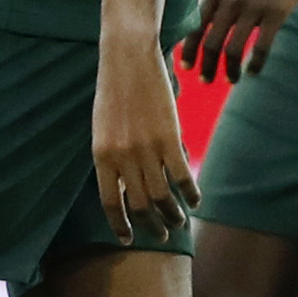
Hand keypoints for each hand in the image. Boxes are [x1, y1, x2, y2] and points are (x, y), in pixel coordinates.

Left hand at [94, 36, 198, 238]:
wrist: (127, 57)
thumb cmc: (113, 90)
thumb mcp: (103, 128)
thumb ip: (113, 158)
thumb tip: (128, 185)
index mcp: (101, 157)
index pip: (111, 203)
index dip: (121, 225)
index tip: (128, 239)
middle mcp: (123, 158)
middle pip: (140, 206)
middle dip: (152, 226)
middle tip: (162, 235)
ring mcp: (147, 149)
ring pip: (162, 197)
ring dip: (173, 215)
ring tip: (180, 222)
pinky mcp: (170, 138)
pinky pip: (183, 176)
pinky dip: (191, 193)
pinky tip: (196, 200)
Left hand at [181, 0, 297, 79]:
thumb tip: (211, 5)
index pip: (195, 23)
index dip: (188, 47)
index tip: (186, 65)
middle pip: (210, 41)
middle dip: (206, 64)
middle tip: (205, 80)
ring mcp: (252, 6)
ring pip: (232, 48)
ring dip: (229, 69)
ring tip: (231, 80)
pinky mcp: (275, 13)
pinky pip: (261, 47)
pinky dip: (255, 64)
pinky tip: (254, 72)